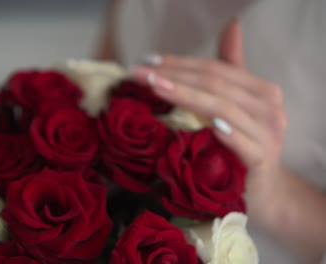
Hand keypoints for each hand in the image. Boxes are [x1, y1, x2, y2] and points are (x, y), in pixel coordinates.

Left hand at [132, 19, 287, 225]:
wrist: (263, 191)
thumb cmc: (241, 145)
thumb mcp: (233, 106)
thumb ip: (229, 70)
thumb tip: (231, 26)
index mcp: (260, 90)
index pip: (215, 69)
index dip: (180, 62)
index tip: (146, 61)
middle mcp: (269, 106)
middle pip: (215, 83)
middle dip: (174, 75)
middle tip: (139, 72)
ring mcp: (268, 133)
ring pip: (223, 106)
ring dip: (186, 94)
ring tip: (155, 86)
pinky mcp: (262, 160)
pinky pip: (243, 142)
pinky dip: (225, 132)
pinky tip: (206, 124)